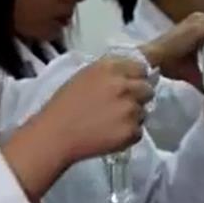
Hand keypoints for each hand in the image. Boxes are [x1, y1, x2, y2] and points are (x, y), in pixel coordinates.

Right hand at [34, 57, 152, 162]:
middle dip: (138, 97)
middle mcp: (124, 86)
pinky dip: (128, 135)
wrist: (56, 135)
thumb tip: (131, 75)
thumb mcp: (85, 76)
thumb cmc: (64, 105)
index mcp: (110, 68)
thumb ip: (111, 72)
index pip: (141, 67)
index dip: (136, 78)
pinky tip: (110, 134)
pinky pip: (138, 131)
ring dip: (132, 117)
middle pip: (148, 89)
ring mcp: (130, 109)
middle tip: (121, 106)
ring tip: (111, 122)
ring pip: (144, 112)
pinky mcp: (131, 131)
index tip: (129, 85)